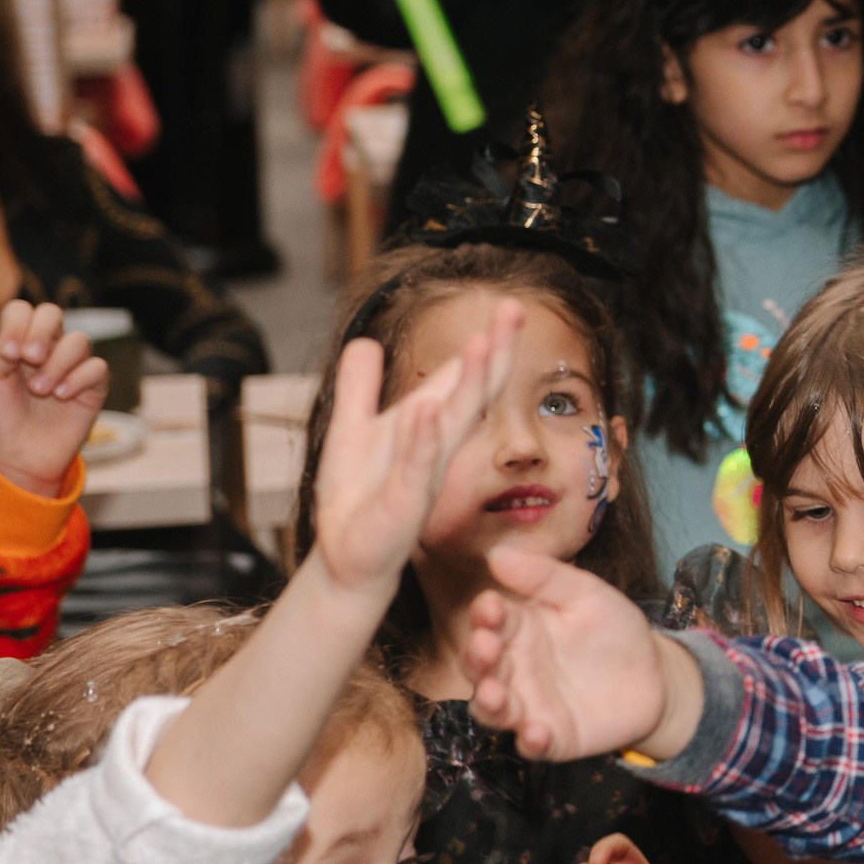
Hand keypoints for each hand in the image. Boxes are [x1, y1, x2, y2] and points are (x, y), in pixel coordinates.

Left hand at [0, 301, 108, 498]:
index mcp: (19, 341)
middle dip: (39, 333)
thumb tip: (19, 344)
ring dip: (56, 364)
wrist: (21, 453)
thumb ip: (1, 354)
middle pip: (52, 313)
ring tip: (41, 390)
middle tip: (28, 358)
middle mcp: (48, 347)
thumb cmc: (2, 416)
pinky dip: (78, 379)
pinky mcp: (95, 385)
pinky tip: (61, 396)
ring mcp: (73, 364)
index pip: (22, 311)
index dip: (16, 324)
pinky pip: (97, 367)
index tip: (6, 353)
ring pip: (78, 340)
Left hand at [310, 302, 522, 596]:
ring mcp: (424, 473)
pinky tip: (426, 411)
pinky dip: (421, 440)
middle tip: (516, 310)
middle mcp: (437, 445)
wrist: (348, 558)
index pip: (466, 377)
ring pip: (453, 422)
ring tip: (483, 344)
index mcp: (430, 424)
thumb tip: (366, 341)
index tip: (509, 306)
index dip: (490, 343)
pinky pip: (415, 467)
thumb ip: (360, 387)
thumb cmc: (359, 498)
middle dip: (496, 352)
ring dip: (470, 385)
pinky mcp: (403, 503)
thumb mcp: (352, 428)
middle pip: (475, 391)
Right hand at [463, 544, 695, 760]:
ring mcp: (529, 705)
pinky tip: (536, 733)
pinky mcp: (551, 738)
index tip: (489, 607)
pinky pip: (533, 744)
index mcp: (519, 629)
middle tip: (484, 647)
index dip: (485, 614)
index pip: (490, 620)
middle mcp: (514, 669)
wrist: (655, 676)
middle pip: (481, 666)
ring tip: (493, 694)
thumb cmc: (613, 630)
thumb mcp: (587, 595)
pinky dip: (531, 741)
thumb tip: (497, 554)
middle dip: (477, 657)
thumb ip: (546, 577)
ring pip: (494, 709)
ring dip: (489, 703)